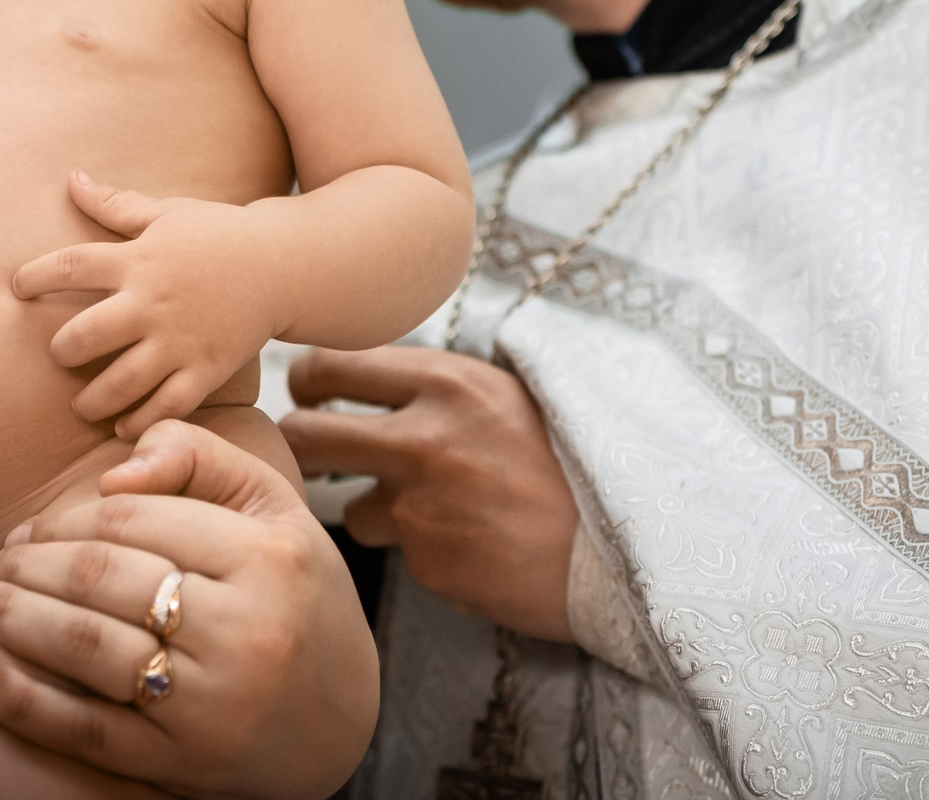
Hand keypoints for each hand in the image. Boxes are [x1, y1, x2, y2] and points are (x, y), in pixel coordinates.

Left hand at [0, 421, 377, 799]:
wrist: (341, 720)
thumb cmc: (294, 595)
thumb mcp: (270, 507)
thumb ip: (199, 455)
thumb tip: (118, 468)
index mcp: (266, 558)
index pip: (132, 519)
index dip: (64, 518)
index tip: (29, 529)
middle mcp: (245, 631)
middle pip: (101, 579)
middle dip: (28, 566)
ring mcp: (213, 704)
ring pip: (86, 648)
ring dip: (15, 620)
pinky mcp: (184, 763)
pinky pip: (87, 731)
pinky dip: (28, 703)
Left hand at [11, 173, 277, 439]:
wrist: (281, 265)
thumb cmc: (217, 235)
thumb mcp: (166, 212)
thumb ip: (115, 204)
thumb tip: (71, 178)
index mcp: (137, 259)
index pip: (70, 266)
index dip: (35, 277)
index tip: (17, 288)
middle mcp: (152, 302)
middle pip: (86, 335)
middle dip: (62, 351)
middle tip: (60, 356)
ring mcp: (179, 339)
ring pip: (121, 381)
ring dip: (92, 400)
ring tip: (82, 405)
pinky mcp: (206, 369)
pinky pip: (167, 406)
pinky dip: (141, 422)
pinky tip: (123, 427)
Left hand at [280, 346, 577, 640]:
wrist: (629, 546)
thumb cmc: (572, 465)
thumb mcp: (508, 396)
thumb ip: (437, 387)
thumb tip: (363, 375)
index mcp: (446, 383)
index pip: (332, 364)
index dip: (308, 380)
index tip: (308, 391)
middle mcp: (423, 439)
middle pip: (306, 434)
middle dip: (300, 445)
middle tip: (312, 452)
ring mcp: (421, 507)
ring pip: (350, 507)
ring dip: (378, 513)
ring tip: (440, 513)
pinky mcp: (430, 563)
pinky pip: (402, 554)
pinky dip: (425, 552)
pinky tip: (474, 546)